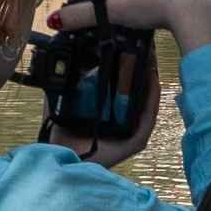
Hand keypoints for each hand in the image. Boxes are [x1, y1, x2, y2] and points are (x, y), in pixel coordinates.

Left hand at [46, 55, 161, 168]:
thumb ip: (64, 84)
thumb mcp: (61, 104)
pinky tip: (151, 78)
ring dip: (151, 79)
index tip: (131, 45)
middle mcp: (125, 123)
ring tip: (150, 57)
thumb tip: (65, 58)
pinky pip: (148, 116)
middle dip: (144, 69)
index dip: (131, 67)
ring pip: (148, 102)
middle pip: (140, 92)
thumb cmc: (60, 139)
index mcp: (110, 116)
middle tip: (145, 47)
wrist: (58, 164)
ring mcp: (133, 133)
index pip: (126, 88)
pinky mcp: (136, 141)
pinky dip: (152, 97)